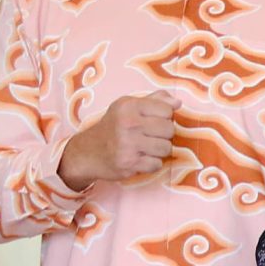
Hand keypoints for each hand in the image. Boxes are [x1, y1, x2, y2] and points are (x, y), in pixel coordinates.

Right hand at [58, 91, 178, 186]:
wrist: (87, 152)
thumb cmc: (112, 127)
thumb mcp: (128, 107)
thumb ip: (154, 101)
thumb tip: (177, 103)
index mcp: (129, 106)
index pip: (167, 110)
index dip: (165, 117)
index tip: (153, 121)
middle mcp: (128, 123)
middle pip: (169, 130)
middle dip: (163, 135)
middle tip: (150, 137)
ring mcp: (128, 144)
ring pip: (166, 148)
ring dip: (159, 151)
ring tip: (146, 148)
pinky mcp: (129, 162)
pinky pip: (157, 164)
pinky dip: (151, 164)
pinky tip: (140, 159)